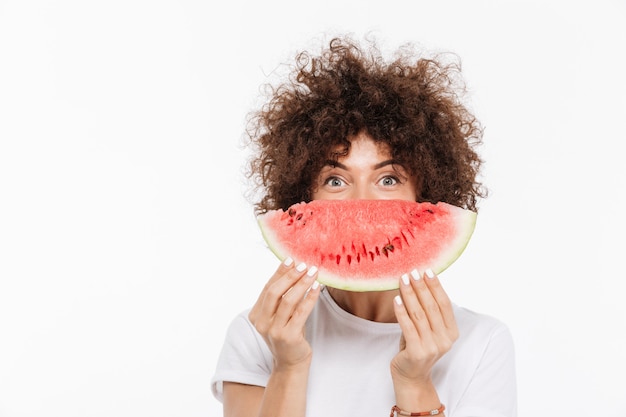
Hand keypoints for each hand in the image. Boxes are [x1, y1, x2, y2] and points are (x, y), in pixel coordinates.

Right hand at [248, 258, 320, 370]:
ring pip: (288, 300)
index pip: (267, 288)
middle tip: (303, 264)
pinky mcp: (289, 336)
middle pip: (275, 292)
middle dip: (290, 276)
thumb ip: (280, 298)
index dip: (279, 272)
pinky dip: (310, 297)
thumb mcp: (279, 316)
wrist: (291, 363)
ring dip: (302, 283)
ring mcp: (274, 331)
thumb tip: (293, 269)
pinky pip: (301, 312)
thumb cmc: (287, 334)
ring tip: (313, 272)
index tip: (290, 259)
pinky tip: (317, 287)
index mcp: (256, 315)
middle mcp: (262, 323)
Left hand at [391, 269, 458, 384]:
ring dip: (410, 294)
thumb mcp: (426, 328)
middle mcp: (445, 340)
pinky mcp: (417, 352)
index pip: (445, 304)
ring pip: (419, 314)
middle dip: (421, 287)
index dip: (436, 286)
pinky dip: (401, 311)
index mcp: (452, 332)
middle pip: (431, 307)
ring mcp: (432, 347)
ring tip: (402, 280)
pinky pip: (407, 326)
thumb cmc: (416, 347)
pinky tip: (396, 299)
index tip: (427, 270)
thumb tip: (417, 281)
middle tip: (412, 272)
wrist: (411, 376)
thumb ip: (426, 311)